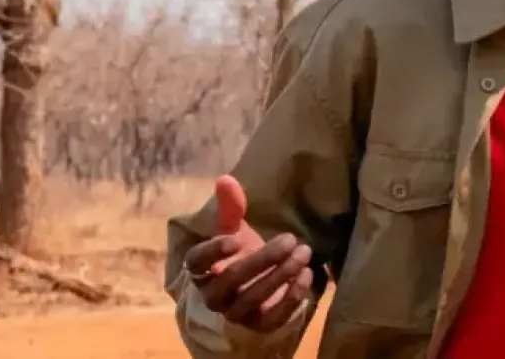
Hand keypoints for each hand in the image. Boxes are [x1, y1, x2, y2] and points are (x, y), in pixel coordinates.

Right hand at [182, 175, 313, 331]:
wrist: (255, 288)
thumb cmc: (241, 254)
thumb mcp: (235, 231)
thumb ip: (231, 208)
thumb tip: (225, 178)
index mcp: (202, 270)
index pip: (196, 263)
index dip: (213, 252)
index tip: (234, 239)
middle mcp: (214, 295)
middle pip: (232, 278)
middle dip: (263, 258)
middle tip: (291, 239)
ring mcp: (236, 313)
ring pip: (253, 297)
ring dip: (281, 274)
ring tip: (304, 252)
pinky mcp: (259, 325)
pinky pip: (273, 317)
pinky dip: (291, 297)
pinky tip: (307, 275)